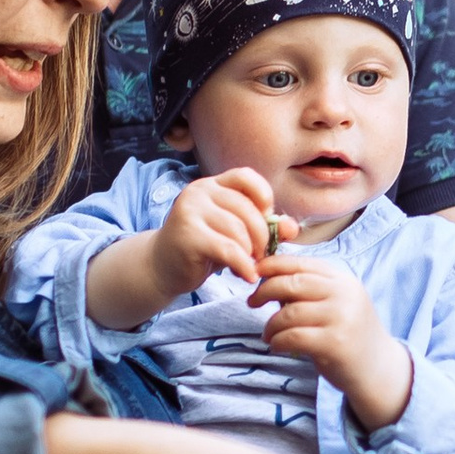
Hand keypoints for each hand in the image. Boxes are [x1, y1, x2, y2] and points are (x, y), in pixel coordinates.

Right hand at [154, 167, 278, 301]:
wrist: (162, 267)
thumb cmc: (203, 247)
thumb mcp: (235, 233)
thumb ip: (264, 227)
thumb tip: (292, 228)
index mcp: (212, 184)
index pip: (246, 177)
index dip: (264, 197)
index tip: (266, 220)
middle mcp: (198, 191)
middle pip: (246, 208)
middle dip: (261, 236)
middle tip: (261, 255)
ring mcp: (190, 211)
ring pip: (238, 230)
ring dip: (250, 253)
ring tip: (248, 266)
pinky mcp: (187, 236)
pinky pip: (227, 249)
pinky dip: (242, 265)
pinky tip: (247, 276)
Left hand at [247, 252, 411, 428]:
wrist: (378, 369)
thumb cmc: (349, 335)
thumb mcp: (336, 304)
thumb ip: (310, 290)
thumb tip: (268, 279)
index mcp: (342, 280)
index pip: (301, 263)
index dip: (273, 265)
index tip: (256, 271)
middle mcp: (344, 294)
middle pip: (292, 284)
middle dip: (265, 291)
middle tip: (252, 302)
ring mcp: (341, 318)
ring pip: (289, 313)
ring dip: (271, 324)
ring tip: (268, 334)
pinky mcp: (335, 343)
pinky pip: (293, 337)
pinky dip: (278, 341)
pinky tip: (277, 346)